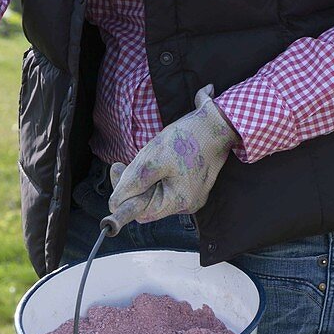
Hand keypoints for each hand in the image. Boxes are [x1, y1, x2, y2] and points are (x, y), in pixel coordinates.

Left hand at [108, 86, 239, 226]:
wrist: (219, 122)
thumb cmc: (188, 138)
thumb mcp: (153, 159)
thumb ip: (133, 184)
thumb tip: (114, 205)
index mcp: (179, 202)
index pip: (141, 211)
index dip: (125, 195)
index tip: (115, 169)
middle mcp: (187, 204)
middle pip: (149, 203)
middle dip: (135, 184)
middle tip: (121, 163)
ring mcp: (193, 195)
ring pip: (157, 193)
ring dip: (146, 177)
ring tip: (149, 154)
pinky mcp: (194, 184)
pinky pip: (168, 185)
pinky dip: (159, 173)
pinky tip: (162, 156)